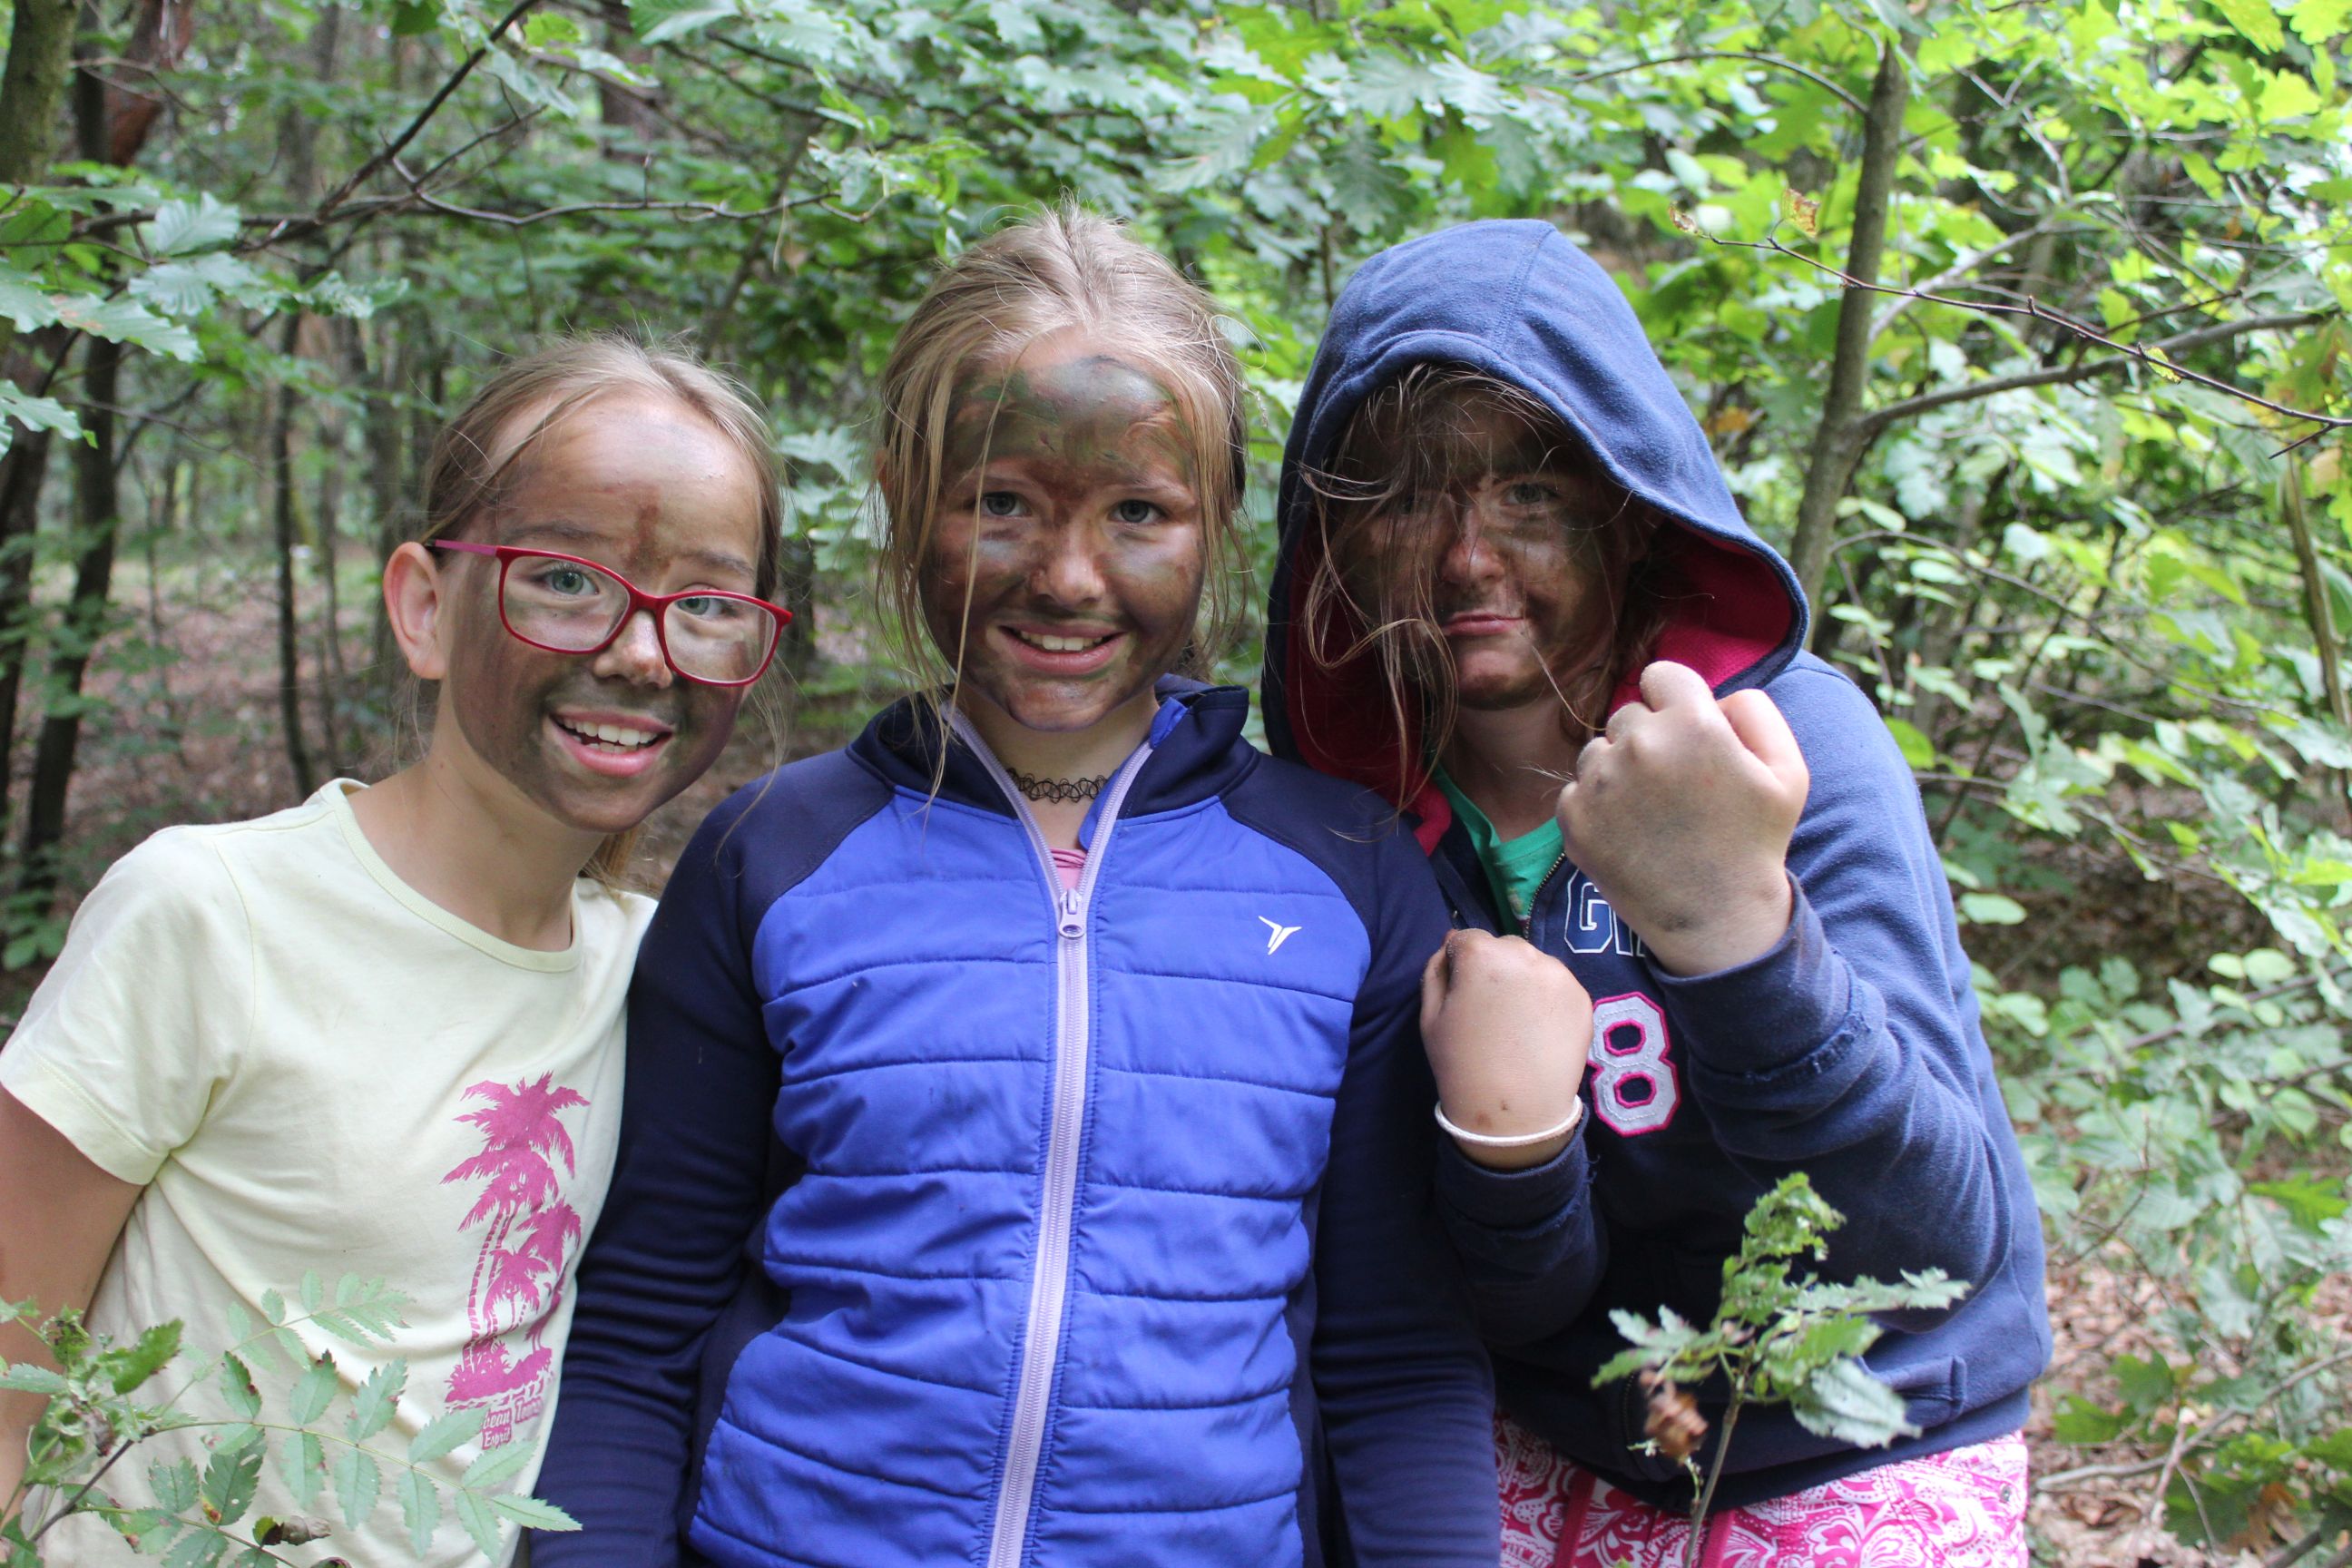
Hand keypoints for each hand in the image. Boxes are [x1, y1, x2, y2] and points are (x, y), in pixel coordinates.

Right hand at [1419, 929, 1592, 1169]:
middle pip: (1503, 946)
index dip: (1459, 964)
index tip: (1462, 995)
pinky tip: (1538, 1029)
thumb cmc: (1462, 1065)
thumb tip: (1452, 942)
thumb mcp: (1430, 1016)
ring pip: (1533, 963)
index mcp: (1482, 955)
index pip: (1466, 938)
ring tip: (1516, 1023)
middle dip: (1494, 967)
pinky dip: (1546, 997)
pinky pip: (1556, 984)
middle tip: (1489, 1010)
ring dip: (1522, 980)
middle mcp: (1526, 954)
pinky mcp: (1583, 996)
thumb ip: (1436, 970)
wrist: (1515, 1114)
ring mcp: (1560, 975)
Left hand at [1556, 661, 1808, 976]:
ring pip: (1599, 749)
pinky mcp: (1574, 816)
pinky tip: (1631, 831)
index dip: (1676, 702)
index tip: (1686, 733)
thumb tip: (1711, 695)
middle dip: (1651, 737)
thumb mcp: (1787, 770)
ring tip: (1654, 811)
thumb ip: (1754, 711)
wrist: (1714, 917)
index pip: (1660, 675)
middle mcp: (1639, 744)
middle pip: (1629, 713)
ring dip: (1619, 769)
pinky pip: (1578, 788)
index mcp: (1692, 723)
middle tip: (1678, 785)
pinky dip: (1598, 805)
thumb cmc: (1754, 841)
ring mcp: (1600, 781)